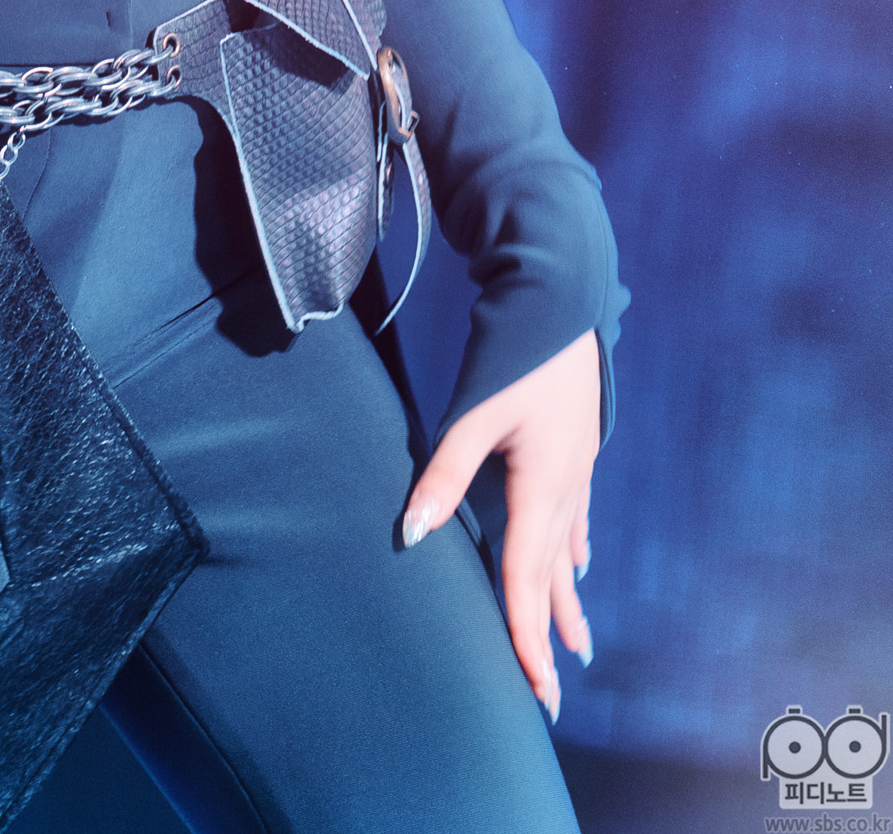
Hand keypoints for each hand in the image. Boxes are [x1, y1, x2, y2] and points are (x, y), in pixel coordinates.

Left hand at [400, 328, 599, 722]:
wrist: (561, 297)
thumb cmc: (516, 351)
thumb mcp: (475, 412)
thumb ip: (444, 473)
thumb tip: (412, 531)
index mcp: (543, 487)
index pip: (527, 579)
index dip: (526, 637)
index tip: (535, 691)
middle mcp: (566, 487)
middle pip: (554, 576)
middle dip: (550, 634)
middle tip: (552, 692)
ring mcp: (576, 468)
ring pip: (567, 549)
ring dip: (565, 598)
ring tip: (574, 642)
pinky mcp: (575, 449)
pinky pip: (573, 516)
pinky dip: (570, 548)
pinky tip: (576, 562)